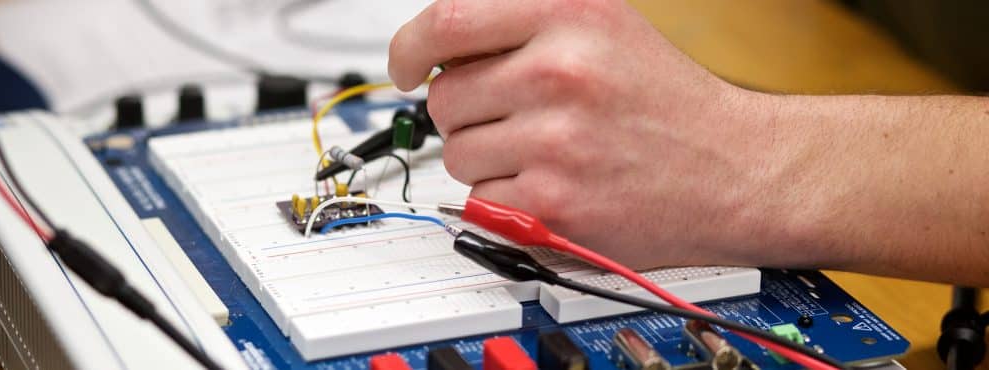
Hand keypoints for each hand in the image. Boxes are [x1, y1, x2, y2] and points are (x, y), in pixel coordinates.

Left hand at [389, 0, 780, 268]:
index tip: (406, 67)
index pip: (446, 22)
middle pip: (444, 97)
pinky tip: (556, 185)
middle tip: (514, 120)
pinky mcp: (556, 205)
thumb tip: (435, 49)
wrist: (735, 168)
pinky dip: (507, 200)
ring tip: (546, 153)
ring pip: (457, 154)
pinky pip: (481, 201)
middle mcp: (561, 71)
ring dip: (485, 160)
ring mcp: (558, 142)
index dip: (409, 48)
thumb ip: (520, 25)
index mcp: (570, 14)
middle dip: (465, 114)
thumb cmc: (667, 102)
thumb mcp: (603, 27)